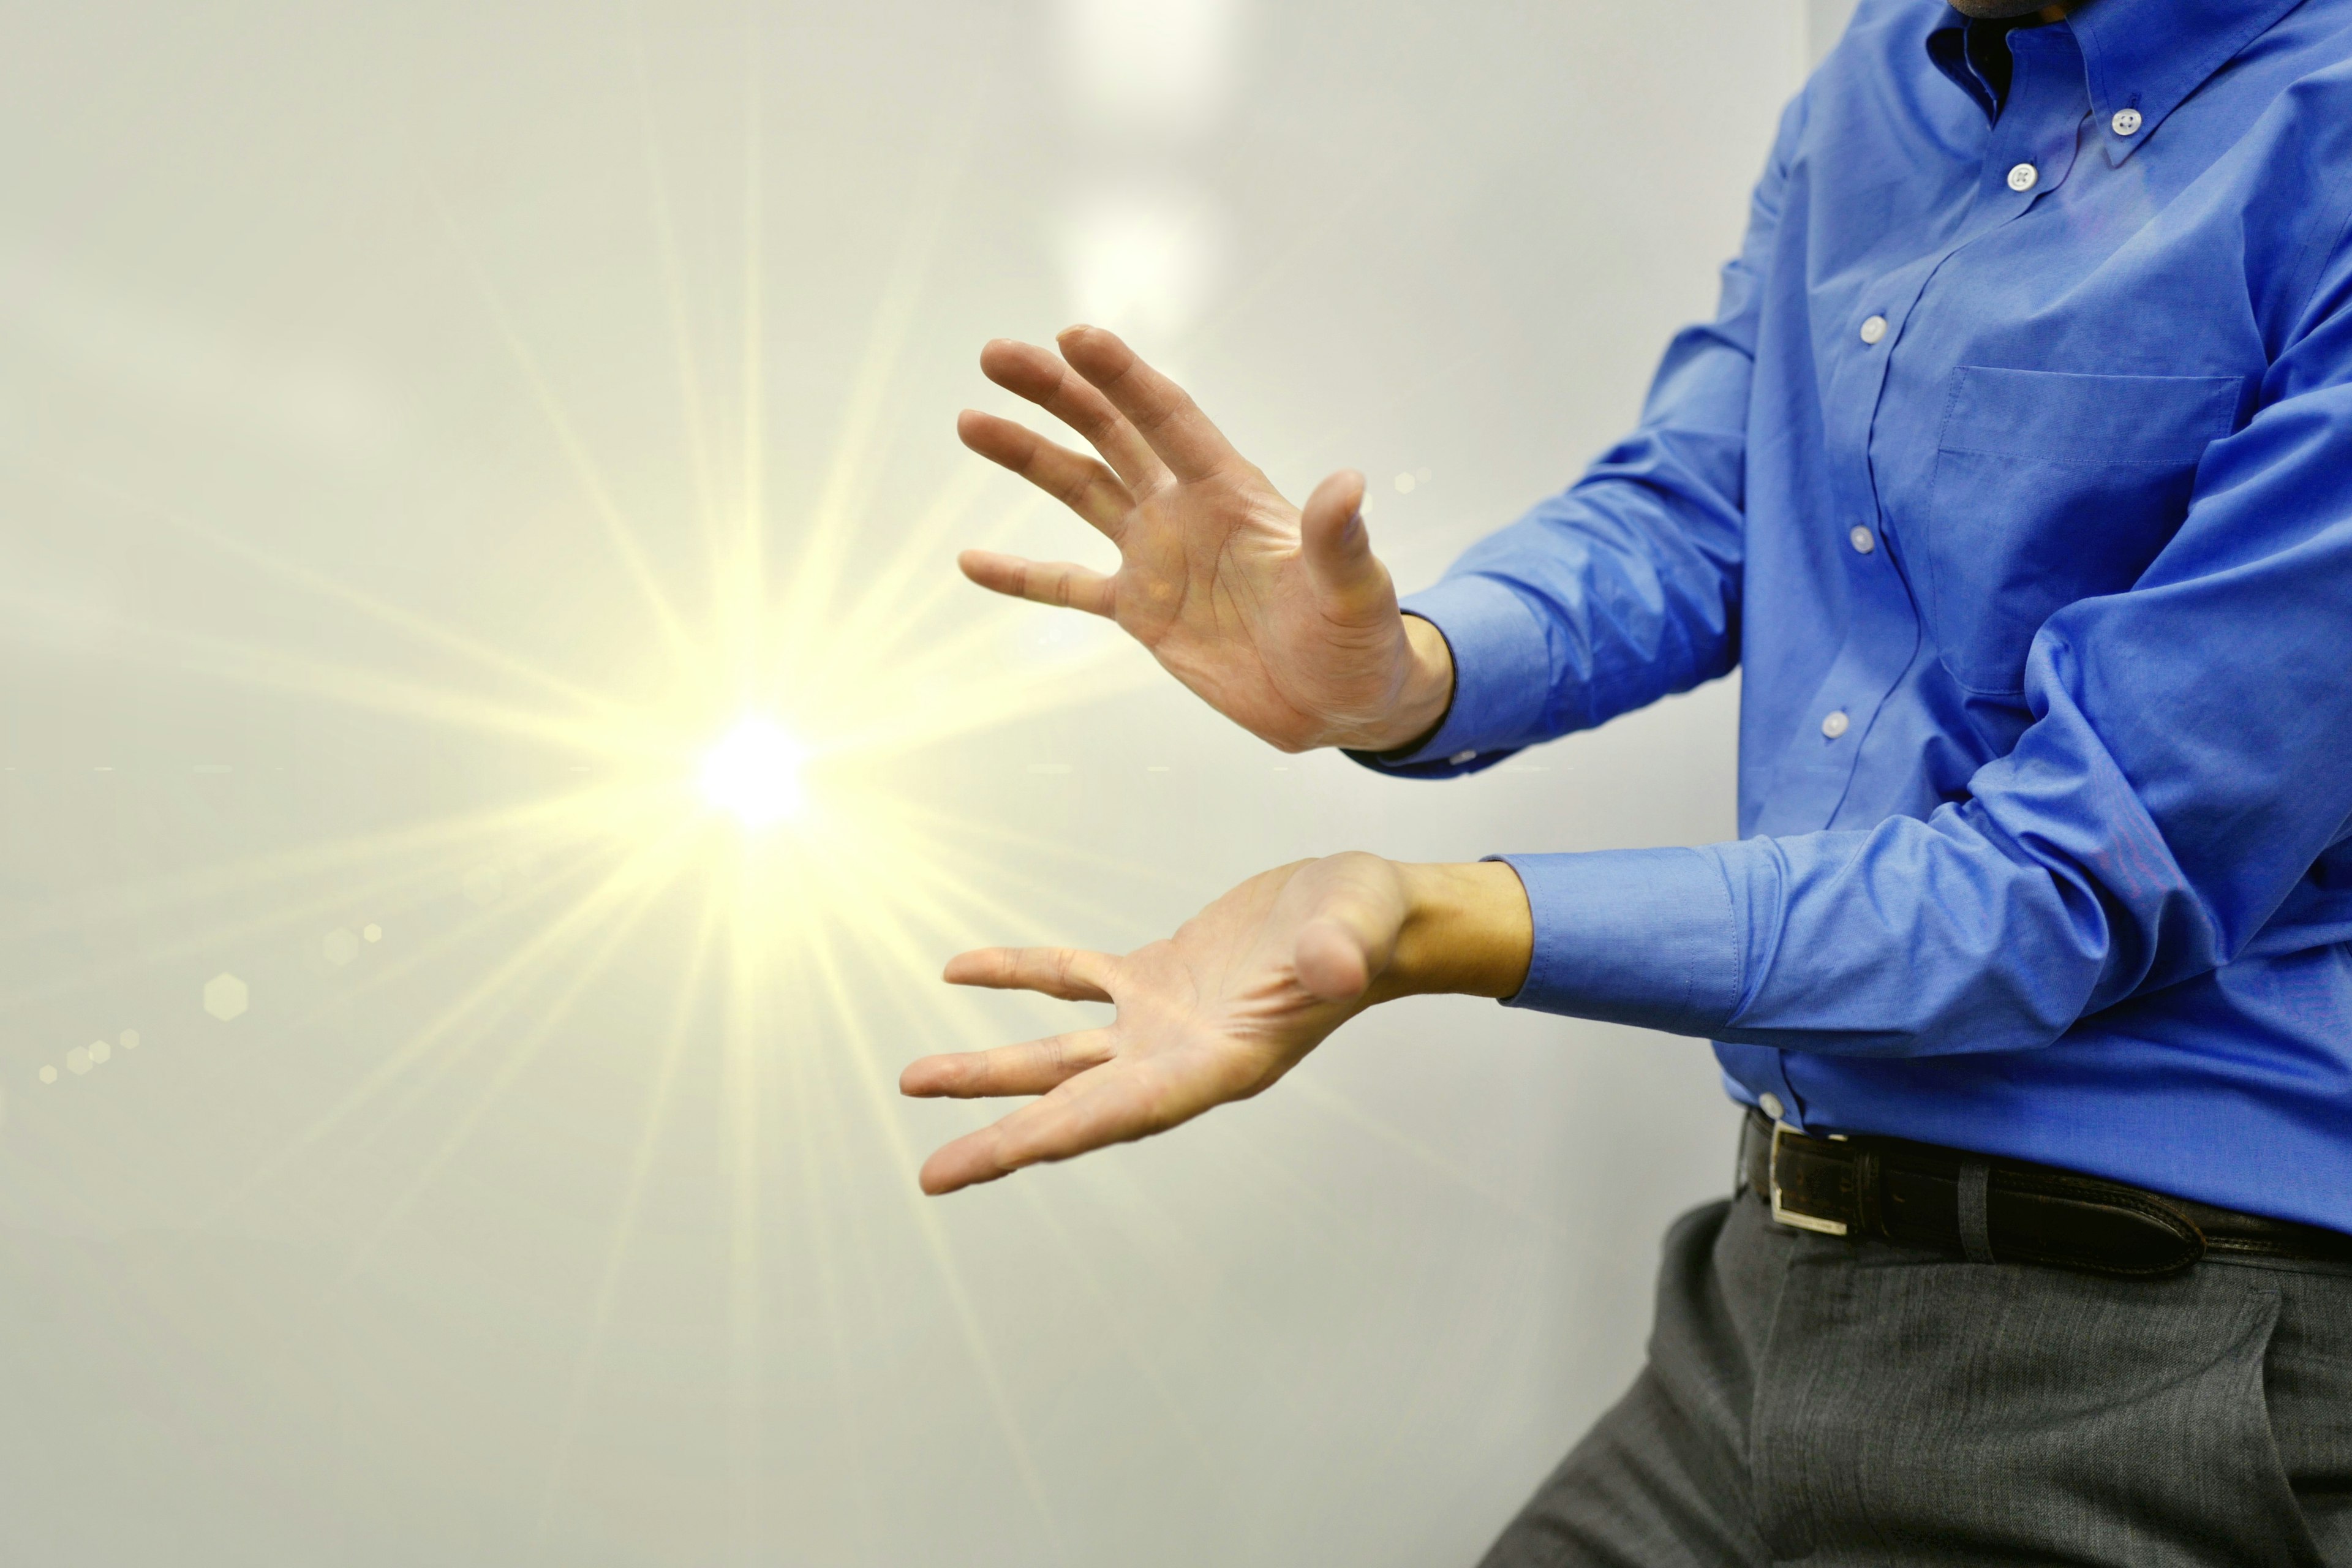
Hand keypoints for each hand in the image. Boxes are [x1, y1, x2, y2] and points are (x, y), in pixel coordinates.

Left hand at [900, 855, 1530, 1194]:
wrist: (1371, 911)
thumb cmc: (1370, 924)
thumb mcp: (1357, 930)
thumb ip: (1339, 955)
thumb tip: (1336, 967)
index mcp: (1222, 1063)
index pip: (1128, 1110)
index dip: (1059, 1134)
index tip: (994, 1159)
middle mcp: (1181, 1058)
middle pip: (1078, 1107)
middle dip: (1004, 1139)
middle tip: (931, 1176)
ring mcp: (1163, 1022)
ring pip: (1061, 1056)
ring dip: (992, 1072)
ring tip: (915, 1082)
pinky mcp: (1156, 977)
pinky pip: (1073, 979)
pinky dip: (1021, 976)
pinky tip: (963, 971)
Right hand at [956, 326, 1453, 753]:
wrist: (1342, 702)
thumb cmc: (1359, 640)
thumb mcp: (1355, 592)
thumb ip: (1338, 541)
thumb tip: (1347, 485)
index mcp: (1232, 492)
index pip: (1168, 419)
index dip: (1123, 377)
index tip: (1075, 337)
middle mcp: (1186, 510)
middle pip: (1110, 433)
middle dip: (1056, 392)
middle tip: (996, 355)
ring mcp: (1158, 557)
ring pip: (1081, 490)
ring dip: (1028, 455)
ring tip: (971, 420)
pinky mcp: (1141, 611)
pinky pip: (1069, 586)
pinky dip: (1022, 576)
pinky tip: (970, 561)